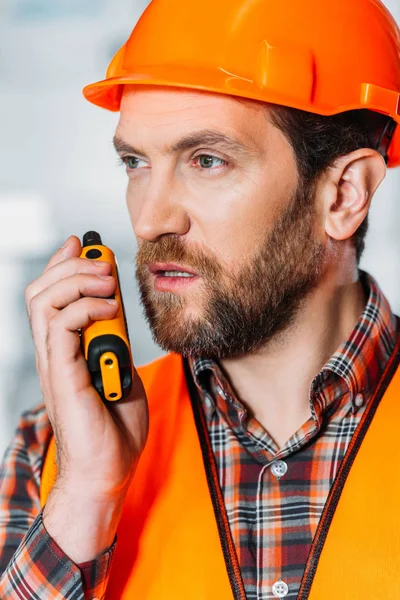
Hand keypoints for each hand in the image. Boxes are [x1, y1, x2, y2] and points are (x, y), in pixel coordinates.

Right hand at [25, 235, 148, 559]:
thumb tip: (116, 313)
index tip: (83, 246)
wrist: (108, 470)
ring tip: (108, 281)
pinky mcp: (63, 375)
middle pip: (40, 292)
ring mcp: (54, 363)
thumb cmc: (114, 427)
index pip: (49, 298)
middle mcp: (52, 353)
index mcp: (63, 351)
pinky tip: (109, 309)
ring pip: (44, 302)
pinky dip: (86, 307)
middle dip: (70, 266)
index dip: (62, 266)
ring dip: (78, 281)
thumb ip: (114, 343)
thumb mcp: (121, 372)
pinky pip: (62, 326)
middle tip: (102, 262)